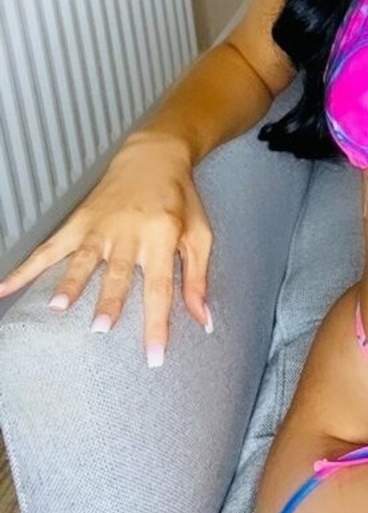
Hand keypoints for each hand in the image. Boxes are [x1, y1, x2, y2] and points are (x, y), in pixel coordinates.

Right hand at [0, 131, 213, 363]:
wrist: (154, 156)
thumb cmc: (180, 200)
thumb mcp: (200, 235)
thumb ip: (197, 279)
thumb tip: (203, 321)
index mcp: (163, 236)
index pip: (160, 287)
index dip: (157, 323)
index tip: (154, 356)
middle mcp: (130, 232)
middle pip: (119, 272)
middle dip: (109, 300)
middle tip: (100, 328)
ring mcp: (101, 226)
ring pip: (84, 258)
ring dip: (71, 282)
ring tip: (58, 306)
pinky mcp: (80, 221)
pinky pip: (50, 246)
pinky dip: (26, 267)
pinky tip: (5, 288)